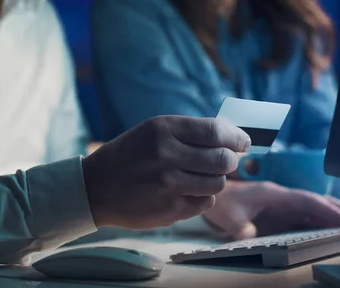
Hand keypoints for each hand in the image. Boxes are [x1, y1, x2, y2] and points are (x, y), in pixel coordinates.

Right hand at [82, 116, 250, 228]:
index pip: (216, 132)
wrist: (95, 188)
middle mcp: (166, 155)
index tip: (244, 141)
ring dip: (216, 179)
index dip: (237, 137)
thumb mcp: (153, 131)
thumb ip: (191, 132)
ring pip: (218, 183)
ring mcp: (168, 185)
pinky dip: (204, 196)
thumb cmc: (130, 154)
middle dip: (230, 159)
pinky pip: (206, 202)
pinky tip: (189, 190)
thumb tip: (233, 137)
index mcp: (163, 129)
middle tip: (227, 160)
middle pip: (223, 159)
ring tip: (202, 175)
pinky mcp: (169, 209)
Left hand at [203, 181, 339, 239]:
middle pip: (322, 201)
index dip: (327, 211)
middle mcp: (287, 198)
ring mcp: (289, 205)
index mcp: (276, 194)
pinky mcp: (288, 214)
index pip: (307, 201)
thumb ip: (240, 226)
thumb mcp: (228, 216)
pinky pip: (314, 217)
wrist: (219, 195)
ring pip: (321, 208)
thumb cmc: (225, 203)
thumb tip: (251, 236)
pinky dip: (331, 221)